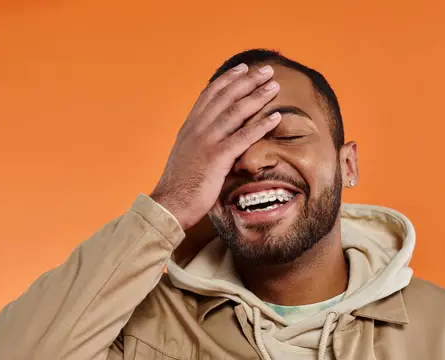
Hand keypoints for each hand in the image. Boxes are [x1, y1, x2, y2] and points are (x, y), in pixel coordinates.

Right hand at [150, 63, 280, 229]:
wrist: (169, 205)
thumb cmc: (180, 186)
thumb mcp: (186, 156)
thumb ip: (198, 142)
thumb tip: (210, 138)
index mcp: (190, 127)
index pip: (209, 95)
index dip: (227, 80)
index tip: (242, 69)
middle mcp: (197, 129)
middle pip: (226, 97)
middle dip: (248, 80)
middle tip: (266, 70)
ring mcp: (206, 142)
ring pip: (235, 111)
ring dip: (257, 96)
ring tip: (274, 86)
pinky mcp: (217, 157)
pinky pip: (243, 137)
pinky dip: (260, 125)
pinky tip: (275, 117)